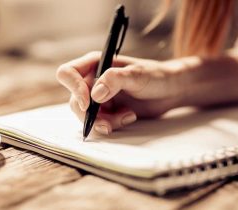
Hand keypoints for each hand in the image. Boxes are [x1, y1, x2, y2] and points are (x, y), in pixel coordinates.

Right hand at [56, 52, 178, 134]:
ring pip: (87, 116)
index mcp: (96, 64)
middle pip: (75, 101)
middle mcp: (93, 80)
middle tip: (109, 122)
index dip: (73, 89)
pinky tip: (129, 117)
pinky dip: (112, 124)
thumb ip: (115, 80)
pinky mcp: (108, 111)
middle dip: (92, 115)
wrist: (170, 91)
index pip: (68, 74)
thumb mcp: (137, 75)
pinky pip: (100, 123)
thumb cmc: (156, 76)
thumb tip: (94, 94)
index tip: (89, 103)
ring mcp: (99, 97)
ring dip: (105, 121)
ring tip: (127, 116)